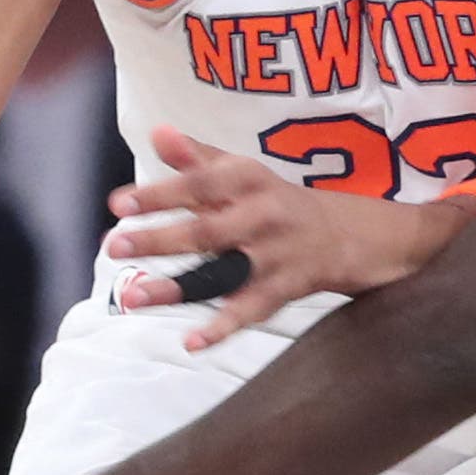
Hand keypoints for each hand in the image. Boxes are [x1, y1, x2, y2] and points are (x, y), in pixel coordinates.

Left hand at [106, 126, 470, 348]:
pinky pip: (252, 309)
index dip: (159, 192)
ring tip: (135, 297)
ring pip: (222, 271)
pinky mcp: (290, 287)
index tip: (116, 204)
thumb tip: (156, 132)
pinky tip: (192, 342)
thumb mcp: (249, 173)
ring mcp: (277, 254)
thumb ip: (199, 157)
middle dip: (159, 237)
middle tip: (114, 245)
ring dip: (177, 286)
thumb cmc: (285, 202)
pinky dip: (223, 327)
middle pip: (206, 228)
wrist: (361, 233)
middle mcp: (263, 214)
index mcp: (249, 180)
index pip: (199, 184)